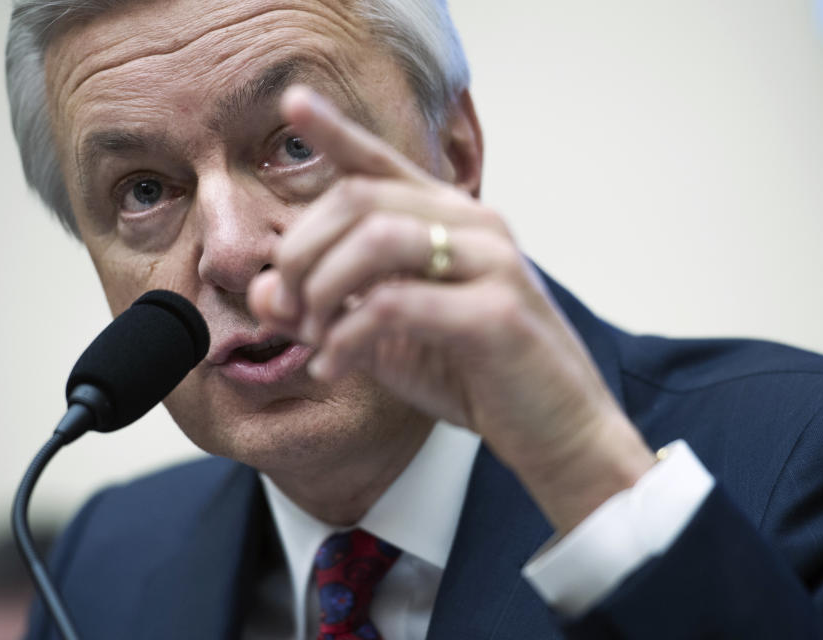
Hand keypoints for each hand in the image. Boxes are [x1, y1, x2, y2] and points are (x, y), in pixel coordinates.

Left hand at [248, 86, 654, 531]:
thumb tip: (261, 294)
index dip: (336, 131)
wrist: (560, 435)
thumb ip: (331, 313)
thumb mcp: (390, 342)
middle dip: (300, 251)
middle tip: (284, 306)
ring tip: (312, 335)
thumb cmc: (476, 380)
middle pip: (358, 198)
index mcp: (451, 221)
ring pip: (376, 238)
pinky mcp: (496, 313)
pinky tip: (333, 367)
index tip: (294, 101)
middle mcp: (474, 225)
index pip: (383, 163)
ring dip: (322, 287)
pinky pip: (394, 303)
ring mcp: (492, 262)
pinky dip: (346, 337)